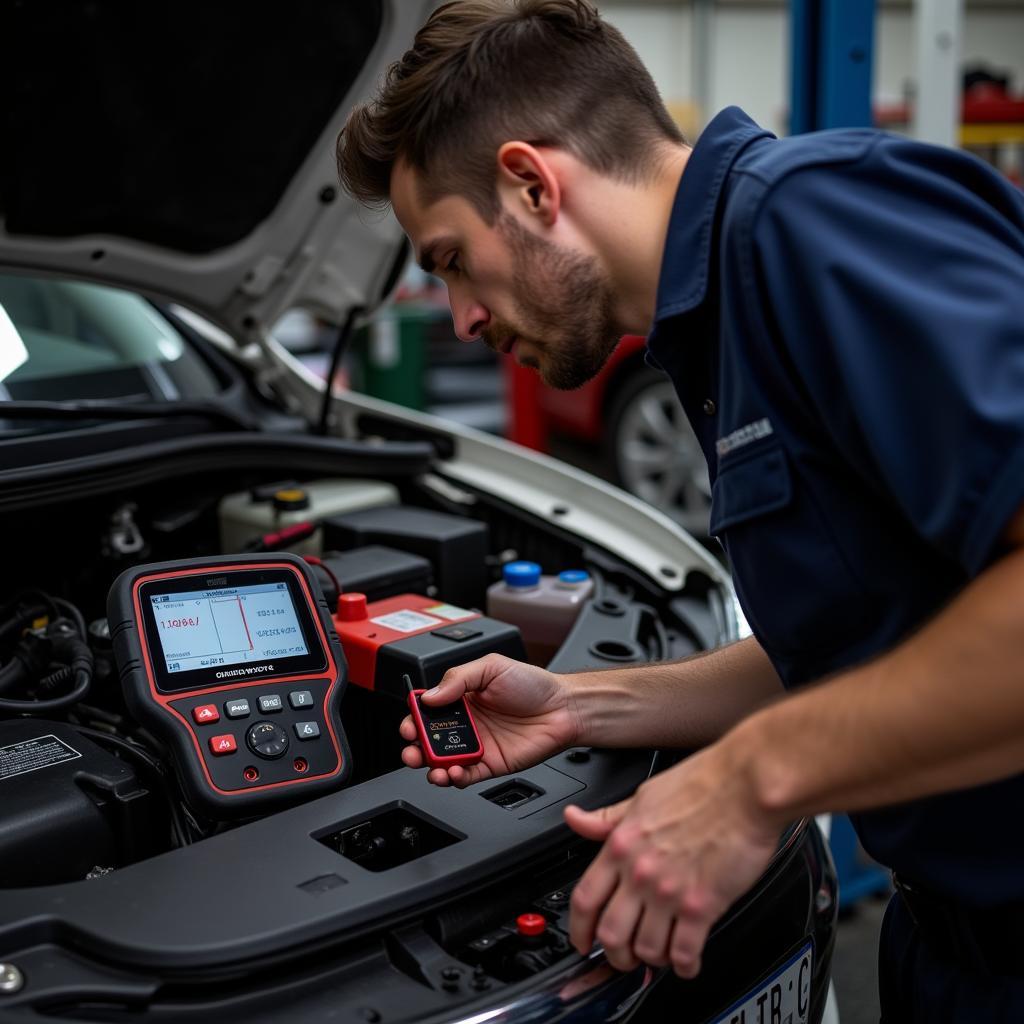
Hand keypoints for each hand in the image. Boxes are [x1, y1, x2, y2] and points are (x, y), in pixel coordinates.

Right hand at [400, 653, 580, 786]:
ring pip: (443, 761)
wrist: (563, 708)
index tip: (409, 724)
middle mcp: (466, 723)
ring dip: (431, 767)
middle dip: (415, 746)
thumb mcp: (491, 667)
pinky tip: (453, 773)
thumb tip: (430, 696)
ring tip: (431, 767)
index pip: (428, 710)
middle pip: (430, 739)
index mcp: (462, 698)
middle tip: (413, 749)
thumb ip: (457, 678)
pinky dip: (455, 779)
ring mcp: (477, 745)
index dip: (414, 718)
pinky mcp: (490, 765)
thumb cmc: (533, 684)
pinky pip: (466, 776)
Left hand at [564, 737, 781, 978]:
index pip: (585, 899)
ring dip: (652, 960)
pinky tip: (688, 961)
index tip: (582, 940)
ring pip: (647, 949)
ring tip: (660, 954)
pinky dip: (685, 966)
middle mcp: (640, 872)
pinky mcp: (702, 906)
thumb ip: (608, 818)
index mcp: (621, 845)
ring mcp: (670, 892)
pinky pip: (685, 953)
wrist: (746, 786)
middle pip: (611, 934)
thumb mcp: (642, 796)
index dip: (579, 929)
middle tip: (624, 957)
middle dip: (615, 955)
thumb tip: (575, 818)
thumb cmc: (702, 785)